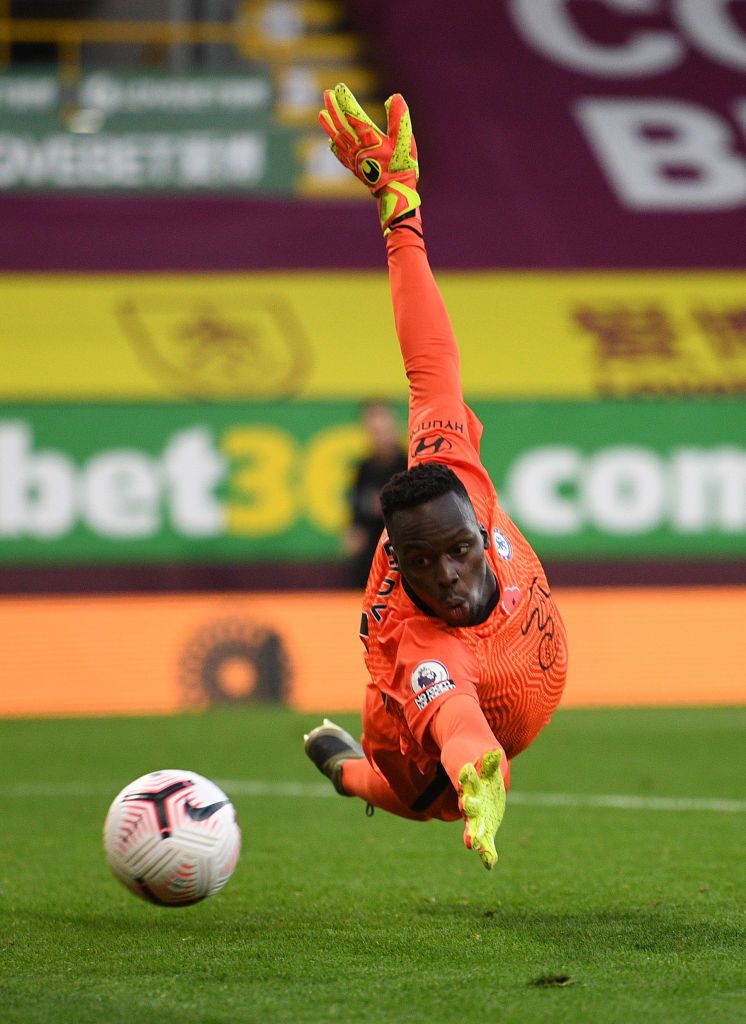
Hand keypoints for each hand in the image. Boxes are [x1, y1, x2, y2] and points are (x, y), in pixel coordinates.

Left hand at [319, 82, 420, 234]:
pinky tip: (331, 141)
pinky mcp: (355, 169)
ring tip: (321, 114)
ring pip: (338, 138)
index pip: (353, 115)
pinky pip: (340, 155)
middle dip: (333, 108)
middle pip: (341, 124)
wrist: (395, 194)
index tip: (339, 87)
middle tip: (327, 94)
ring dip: (329, 125)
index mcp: (370, 138)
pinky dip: (334, 145)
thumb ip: (399, 119)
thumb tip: (394, 97)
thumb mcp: (405, 141)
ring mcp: (354, 159)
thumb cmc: (402, 167)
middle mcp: (358, 148)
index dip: (346, 100)